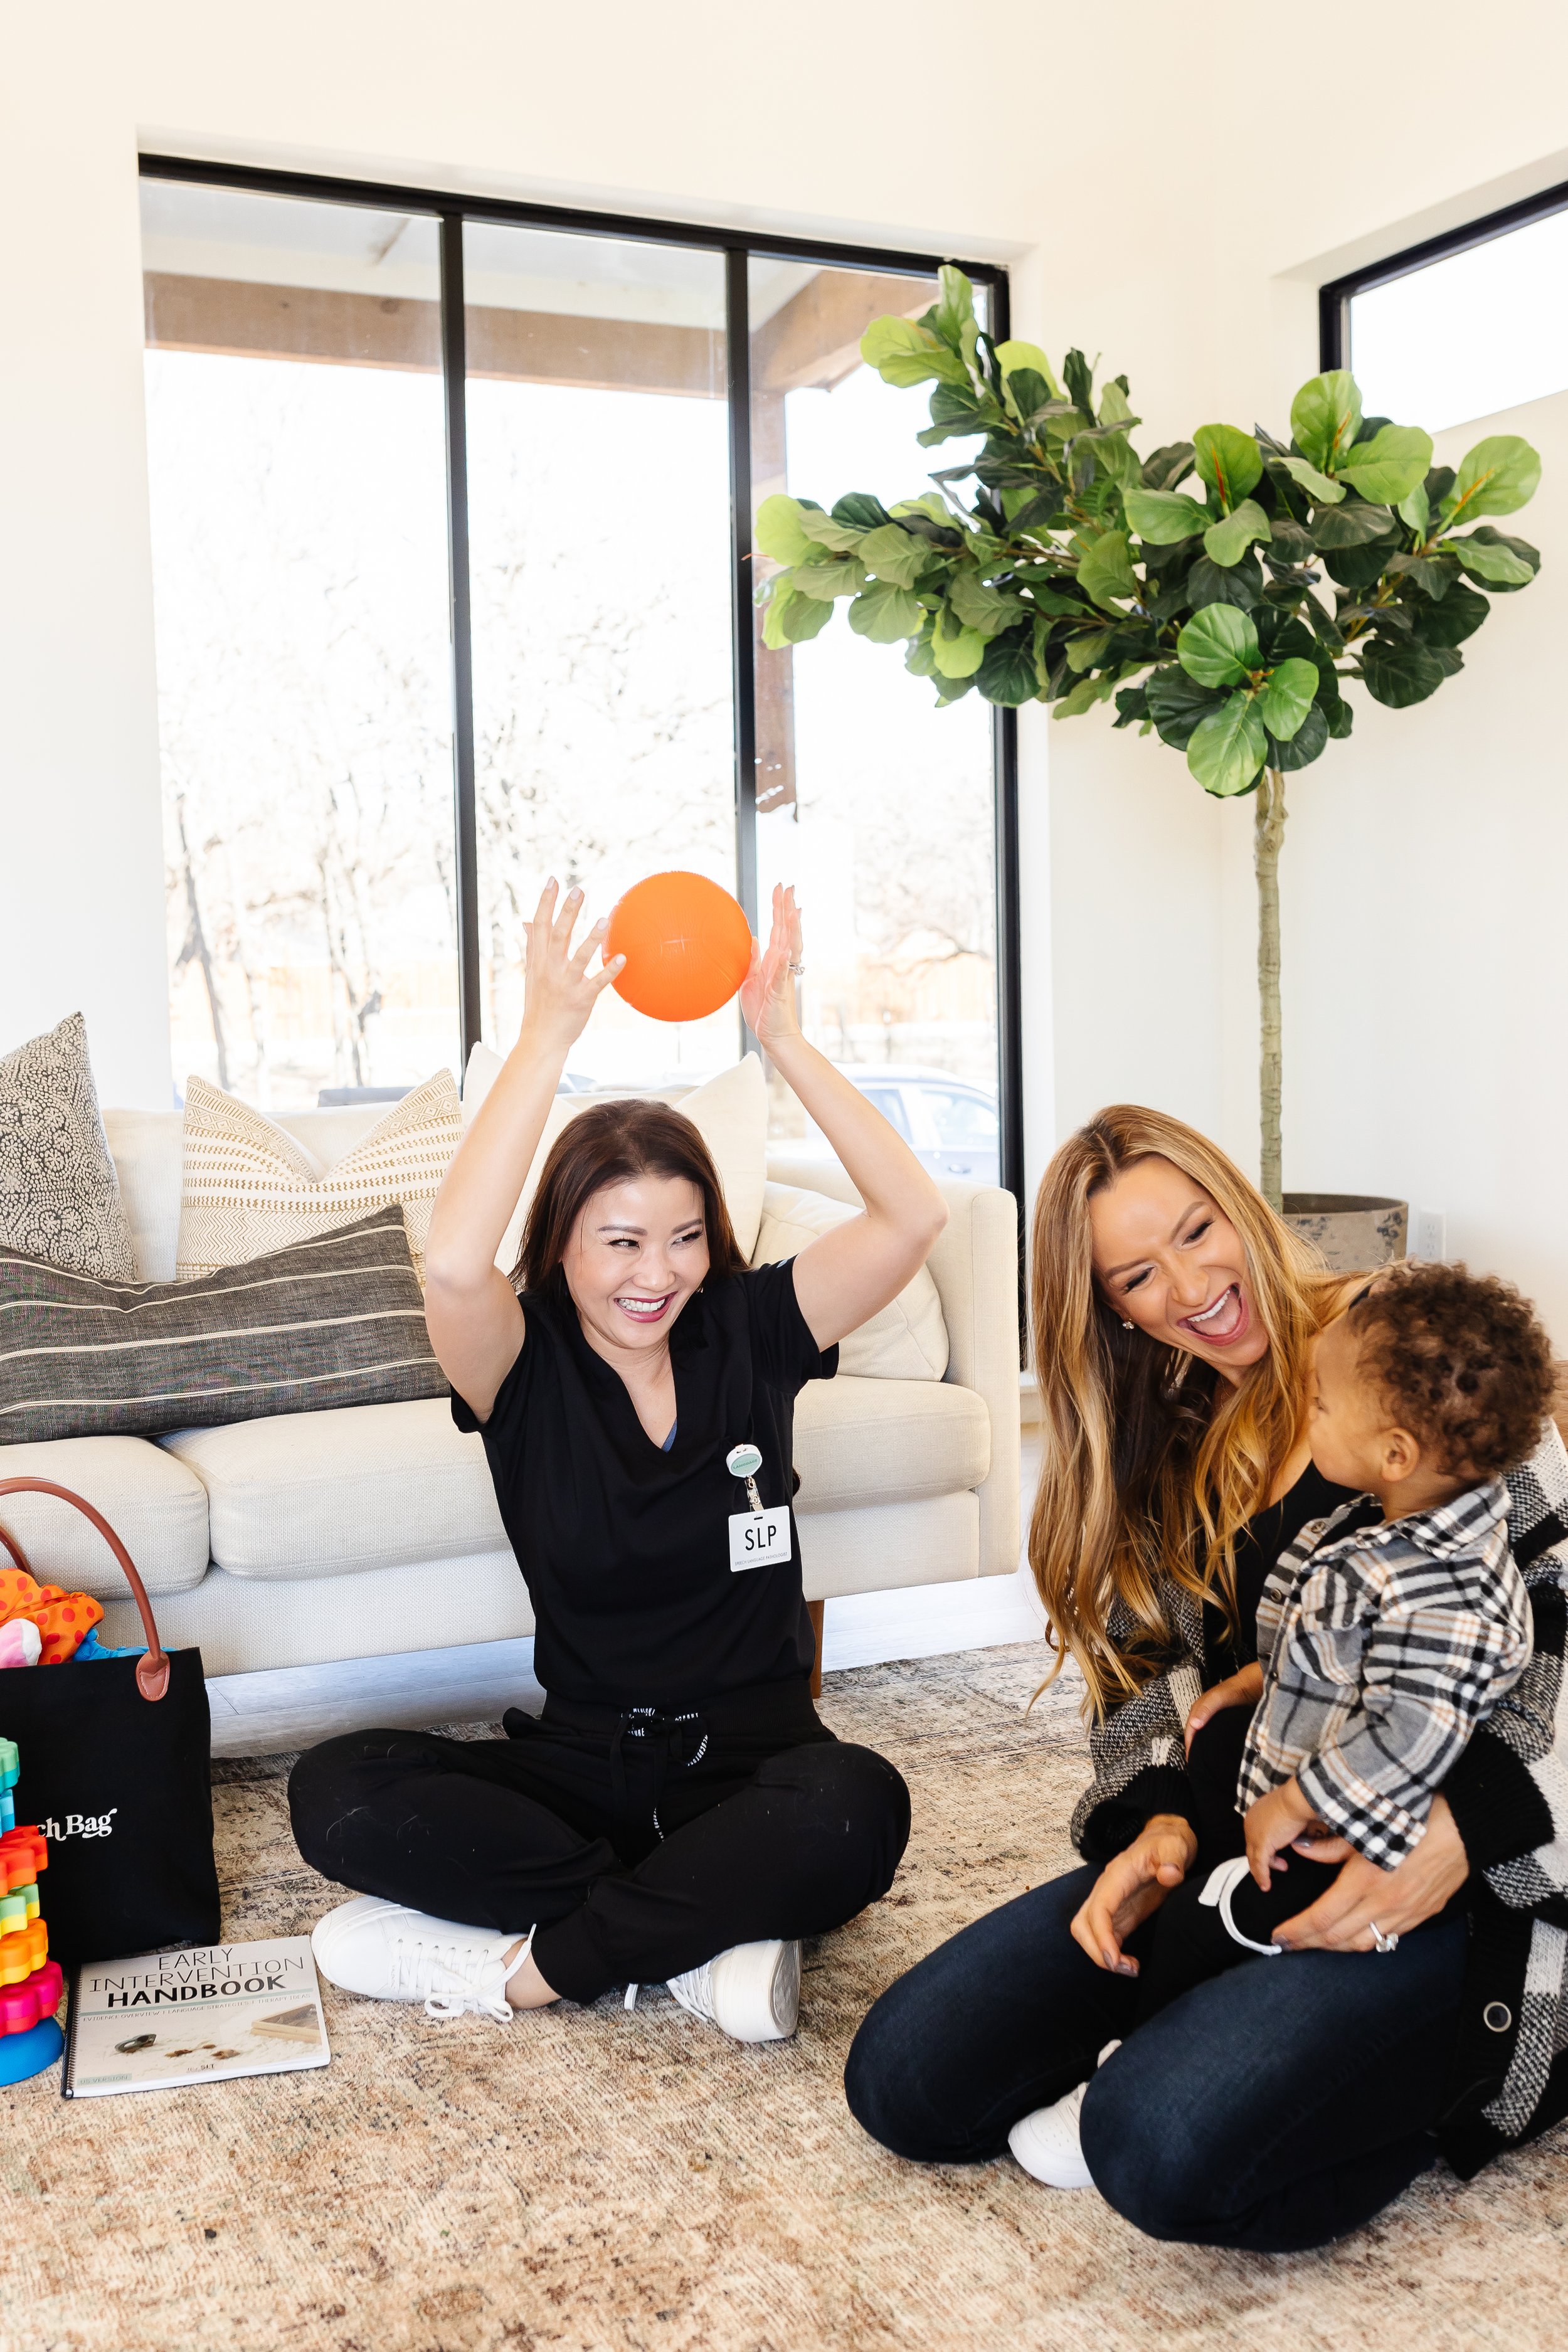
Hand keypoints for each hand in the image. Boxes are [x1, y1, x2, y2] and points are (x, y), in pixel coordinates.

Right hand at [519, 881, 622, 1051]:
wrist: (541, 1039)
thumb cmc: (539, 1004)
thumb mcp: (531, 973)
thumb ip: (532, 946)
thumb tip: (525, 922)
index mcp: (538, 961)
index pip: (539, 926)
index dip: (545, 902)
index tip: (553, 880)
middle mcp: (550, 969)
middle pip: (558, 934)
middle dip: (567, 911)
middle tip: (578, 889)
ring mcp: (565, 984)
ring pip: (578, 957)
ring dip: (591, 938)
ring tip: (604, 919)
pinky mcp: (581, 999)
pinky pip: (597, 983)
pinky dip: (609, 971)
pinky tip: (622, 958)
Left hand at [740, 884, 803, 1051]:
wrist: (773, 1035)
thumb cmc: (763, 1010)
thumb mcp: (751, 979)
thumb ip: (753, 959)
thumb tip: (753, 938)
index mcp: (773, 960)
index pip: (778, 928)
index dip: (779, 908)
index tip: (780, 889)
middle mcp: (782, 964)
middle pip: (785, 931)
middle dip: (786, 909)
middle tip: (788, 886)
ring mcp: (783, 976)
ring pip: (790, 947)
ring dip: (791, 928)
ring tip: (793, 909)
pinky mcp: (780, 991)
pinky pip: (782, 973)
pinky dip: (784, 961)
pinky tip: (785, 949)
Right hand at [1069, 1813, 1196, 1975]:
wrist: (1166, 1842)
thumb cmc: (1168, 1843)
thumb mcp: (1175, 1845)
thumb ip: (1173, 1858)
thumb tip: (1169, 1875)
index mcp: (1117, 1875)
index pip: (1098, 1909)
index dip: (1101, 1937)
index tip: (1114, 1961)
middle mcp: (1107, 1890)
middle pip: (1082, 1924)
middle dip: (1096, 1951)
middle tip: (1125, 1970)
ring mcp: (1111, 1904)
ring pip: (1087, 1933)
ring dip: (1102, 1956)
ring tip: (1131, 1970)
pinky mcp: (1120, 1915)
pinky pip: (1105, 1938)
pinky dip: (1112, 1956)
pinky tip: (1132, 1965)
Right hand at [1184, 1662, 1262, 1754]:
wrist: (1251, 1685)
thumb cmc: (1234, 1690)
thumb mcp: (1218, 1697)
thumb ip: (1206, 1709)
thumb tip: (1194, 1726)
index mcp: (1198, 1709)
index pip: (1189, 1730)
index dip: (1189, 1745)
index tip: (1191, 1761)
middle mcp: (1203, 1714)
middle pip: (1194, 1734)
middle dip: (1193, 1748)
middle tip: (1197, 1765)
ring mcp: (1213, 1719)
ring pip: (1203, 1735)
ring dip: (1202, 1747)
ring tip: (1206, 1761)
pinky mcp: (1223, 1722)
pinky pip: (1214, 1735)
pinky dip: (1212, 1744)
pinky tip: (1218, 1752)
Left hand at [1243, 1776, 1316, 1889]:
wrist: (1296, 1800)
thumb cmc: (1297, 1802)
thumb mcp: (1287, 1812)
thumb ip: (1284, 1823)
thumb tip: (1292, 1830)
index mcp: (1256, 1814)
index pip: (1256, 1835)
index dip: (1265, 1847)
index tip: (1276, 1854)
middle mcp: (1251, 1823)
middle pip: (1254, 1848)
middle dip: (1266, 1859)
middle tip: (1281, 1865)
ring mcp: (1254, 1834)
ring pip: (1254, 1858)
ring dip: (1264, 1871)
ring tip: (1274, 1877)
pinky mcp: (1261, 1844)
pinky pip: (1259, 1865)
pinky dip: (1262, 1876)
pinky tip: (1266, 1886)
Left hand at [1273, 1793, 1468, 1951]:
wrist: (1465, 1825)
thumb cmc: (1414, 1816)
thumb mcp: (1365, 1825)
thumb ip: (1329, 1845)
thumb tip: (1300, 1851)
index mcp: (1366, 1880)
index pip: (1321, 1919)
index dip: (1296, 1932)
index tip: (1276, 1936)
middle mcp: (1385, 1904)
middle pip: (1337, 1938)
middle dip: (1307, 1943)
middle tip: (1286, 1943)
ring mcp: (1406, 1913)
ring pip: (1362, 1943)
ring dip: (1334, 1947)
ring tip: (1312, 1943)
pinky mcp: (1422, 1914)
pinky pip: (1387, 1937)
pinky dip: (1363, 1941)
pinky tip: (1351, 1935)